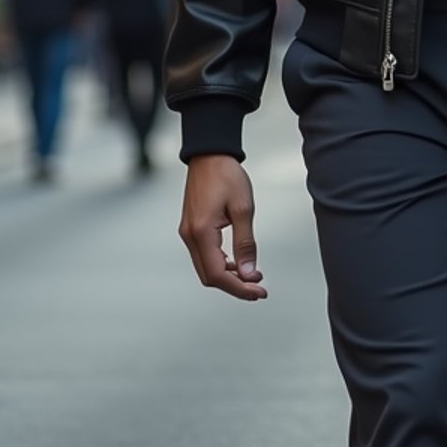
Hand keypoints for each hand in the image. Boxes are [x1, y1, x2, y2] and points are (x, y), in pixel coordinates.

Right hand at [178, 155, 266, 300]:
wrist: (209, 154)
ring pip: (206, 268)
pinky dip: (221, 263)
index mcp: (201, 232)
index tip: (258, 292)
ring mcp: (187, 232)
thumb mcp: (243, 208)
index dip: (239, 288)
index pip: (218, 275)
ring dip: (228, 275)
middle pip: (209, 276)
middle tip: (258, 287)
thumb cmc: (226, 175)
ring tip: (252, 274)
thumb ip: (245, 243)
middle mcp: (190, 236)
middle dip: (235, 285)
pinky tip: (237, 261)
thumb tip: (249, 273)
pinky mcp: (191, 228)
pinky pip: (204, 255)